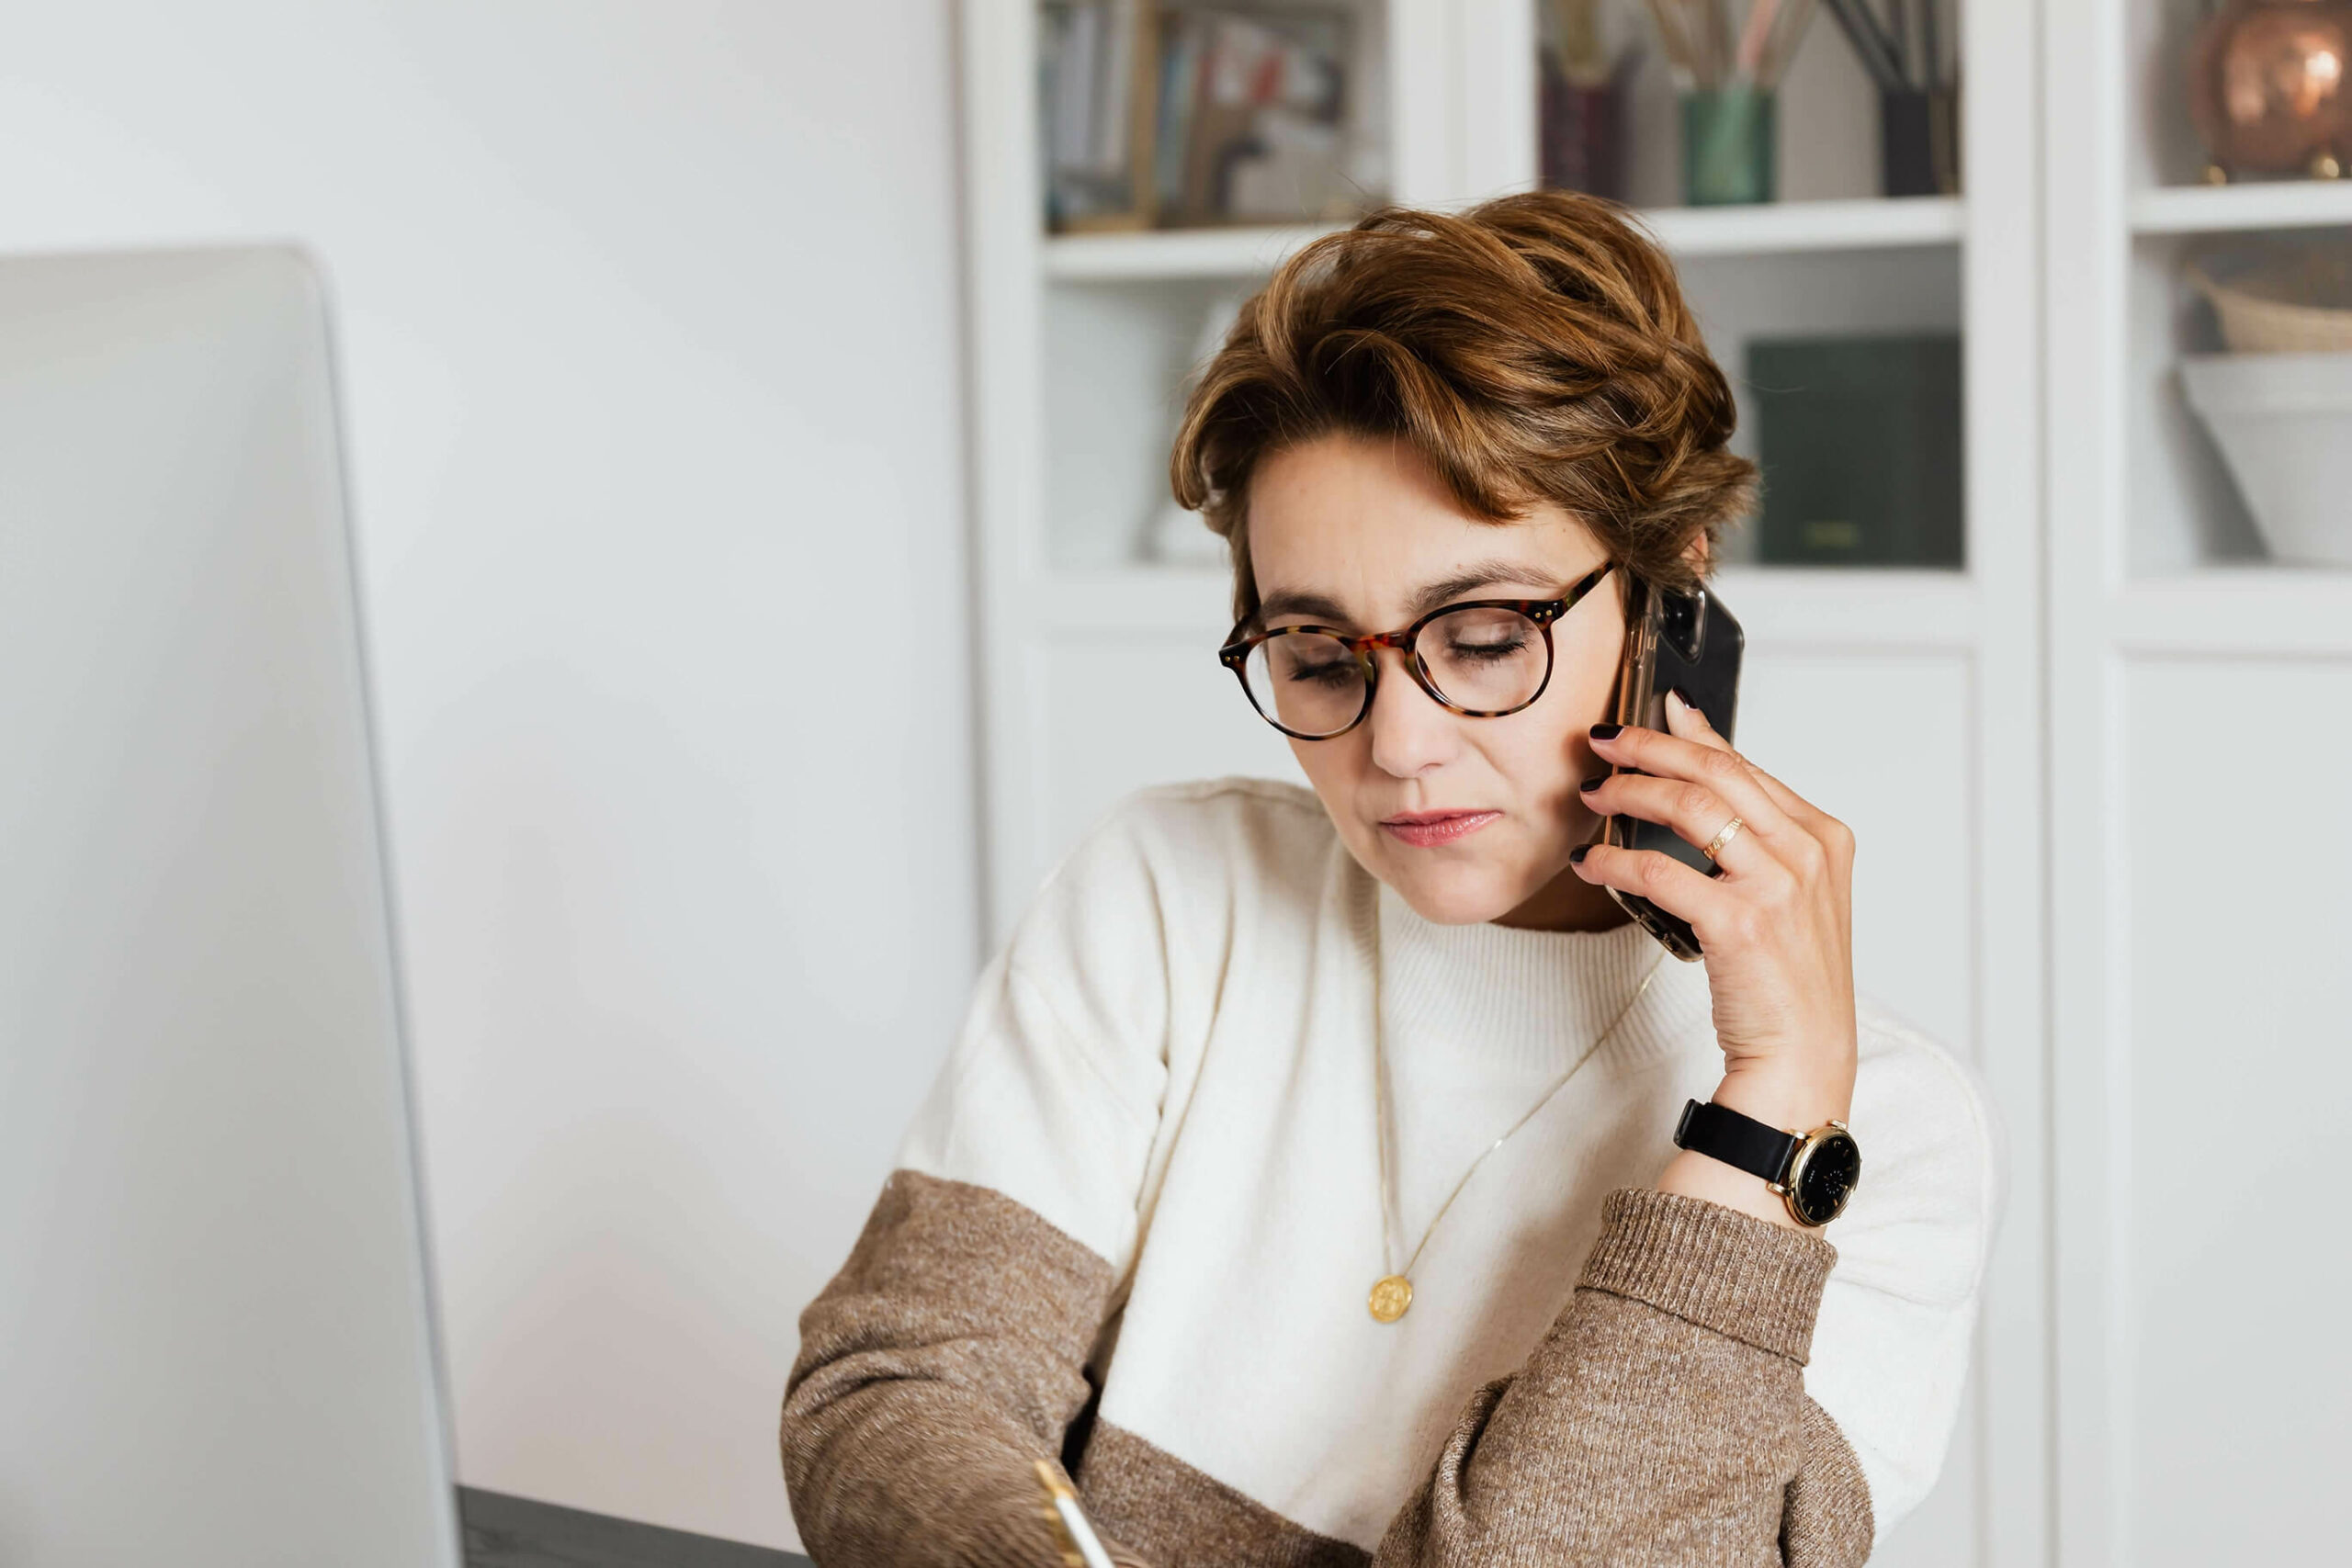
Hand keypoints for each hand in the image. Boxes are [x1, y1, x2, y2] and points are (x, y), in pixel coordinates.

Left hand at [1570, 692, 1857, 1221]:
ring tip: (1591, 797)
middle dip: (1651, 749)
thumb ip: (1755, 835)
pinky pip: (1659, 872)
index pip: (1745, 766)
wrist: (1803, 1055)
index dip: (1691, 735)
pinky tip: (1591, 863)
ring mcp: (1777, 885)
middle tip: (1604, 744)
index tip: (1652, 712)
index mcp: (1822, 836)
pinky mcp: (1740, 922)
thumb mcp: (1789, 893)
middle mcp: (1806, 851)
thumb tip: (1698, 775)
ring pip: (1689, 808)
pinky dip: (1615, 863)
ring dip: (1629, 794)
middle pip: (1715, 773)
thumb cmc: (1789, 979)